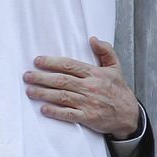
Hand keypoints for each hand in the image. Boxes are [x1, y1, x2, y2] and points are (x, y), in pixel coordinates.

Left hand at [24, 37, 141, 139]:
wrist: (130, 115)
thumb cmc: (118, 90)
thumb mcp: (115, 68)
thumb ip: (105, 51)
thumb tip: (93, 39)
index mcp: (95, 74)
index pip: (69, 65)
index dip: (52, 62)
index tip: (37, 61)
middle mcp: (91, 87)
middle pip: (62, 80)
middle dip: (42, 77)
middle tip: (27, 76)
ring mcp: (89, 103)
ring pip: (62, 96)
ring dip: (44, 93)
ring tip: (29, 90)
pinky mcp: (88, 117)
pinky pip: (69, 114)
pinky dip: (56, 112)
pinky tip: (43, 109)